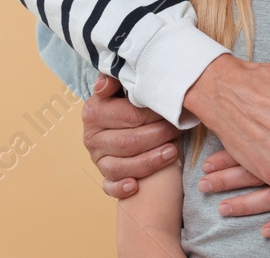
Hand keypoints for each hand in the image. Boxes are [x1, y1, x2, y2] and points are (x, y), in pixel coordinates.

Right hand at [82, 75, 180, 198]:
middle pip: (127, 142)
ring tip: (173, 153)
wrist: (124, 124)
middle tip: (178, 131)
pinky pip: (108, 187)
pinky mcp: (104, 177)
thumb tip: (104, 86)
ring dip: (149, 162)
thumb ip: (116, 80)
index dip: (153, 115)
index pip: (127, 116)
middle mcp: (91, 138)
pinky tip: (135, 186)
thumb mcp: (121, 87)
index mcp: (93, 112)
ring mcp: (97, 160)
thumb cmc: (128, 103)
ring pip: (120, 166)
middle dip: (157, 137)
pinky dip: (120, 188)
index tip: (172, 112)